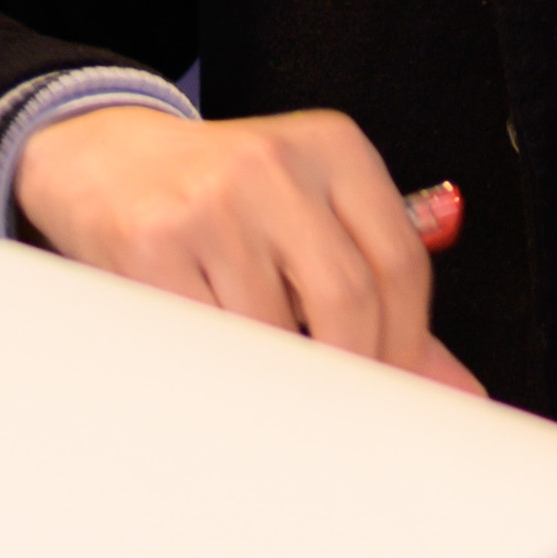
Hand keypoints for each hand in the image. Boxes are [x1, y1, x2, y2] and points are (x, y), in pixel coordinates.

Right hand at [5, 105, 479, 389]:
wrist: (102, 157)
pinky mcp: (153, 243)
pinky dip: (223, 369)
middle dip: (351, 372)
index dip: (406, 345)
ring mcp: (213, 202)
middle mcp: (277, 164)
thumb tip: (453, 388)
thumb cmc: (221, 196)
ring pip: (275, 331)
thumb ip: (380, 292)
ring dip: (277, 374)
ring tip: (262, 368)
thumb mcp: (309, 215)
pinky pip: (209, 339)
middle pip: (350, 299)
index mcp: (334, 149)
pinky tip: (218, 361)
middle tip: (338, 409)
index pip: (401, 264)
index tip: (395, 391)